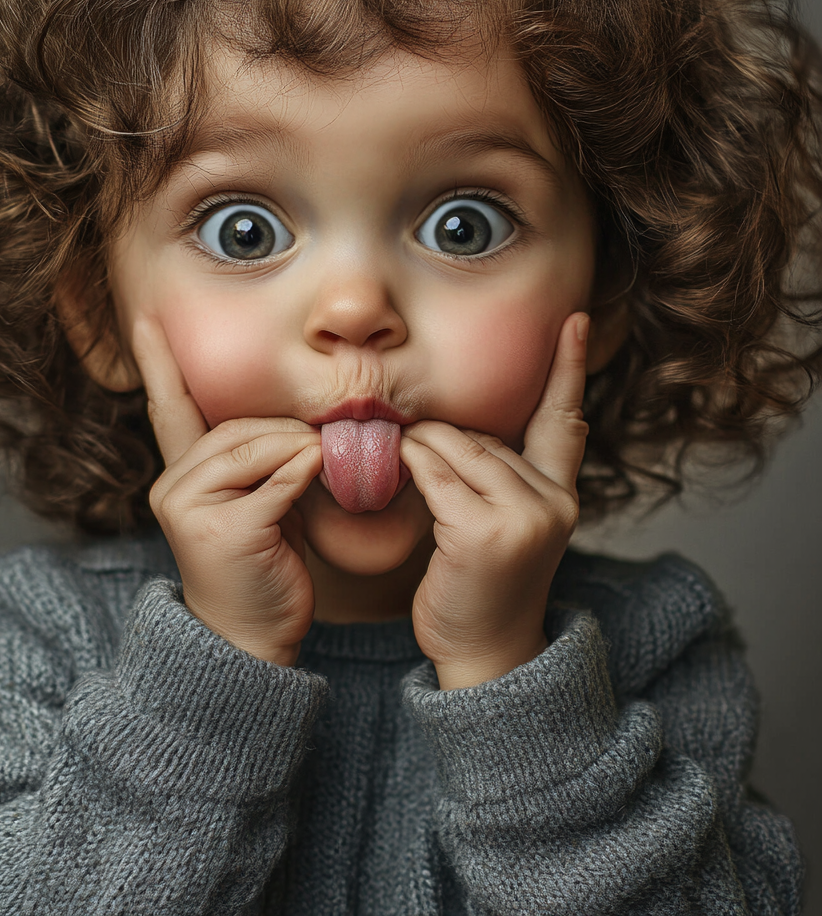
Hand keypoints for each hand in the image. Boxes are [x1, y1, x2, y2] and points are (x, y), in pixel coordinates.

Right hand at [133, 320, 322, 666]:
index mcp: (179, 477)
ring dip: (298, 451)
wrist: (251, 639)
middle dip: (285, 431)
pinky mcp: (224, 531)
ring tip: (324, 465)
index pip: (170, 410)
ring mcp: (192, 510)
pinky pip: (276, 484)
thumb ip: (263, 461)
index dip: (160, 365)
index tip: (146, 320)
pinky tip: (319, 476)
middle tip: (323, 445)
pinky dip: (304, 477)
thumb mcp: (259, 503)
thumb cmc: (262, 566)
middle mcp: (174, 488)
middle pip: (234, 429)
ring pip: (254, 450)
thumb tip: (306, 428)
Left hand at [399, 312, 589, 688]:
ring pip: (455, 447)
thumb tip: (451, 427)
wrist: (485, 655)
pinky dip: (408, 468)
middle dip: (442, 441)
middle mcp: (552, 500)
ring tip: (405, 476)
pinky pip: (432, 472)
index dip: (571, 367)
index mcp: (561, 495)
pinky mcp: (483, 531)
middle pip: (483, 433)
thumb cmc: (483, 587)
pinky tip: (394, 479)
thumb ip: (499, 476)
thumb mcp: (507, 527)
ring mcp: (522, 515)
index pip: (566, 420)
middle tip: (415, 465)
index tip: (578, 319)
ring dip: (418, 452)